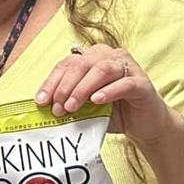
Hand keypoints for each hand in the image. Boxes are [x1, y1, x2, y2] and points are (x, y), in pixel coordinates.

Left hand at [37, 44, 178, 148]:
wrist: (143, 126)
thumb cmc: (112, 112)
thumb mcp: (85, 106)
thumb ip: (68, 100)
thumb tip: (43, 105)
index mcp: (94, 57)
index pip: (67, 64)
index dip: (52, 82)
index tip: (41, 101)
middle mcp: (111, 57)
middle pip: (81, 64)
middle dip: (65, 87)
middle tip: (57, 108)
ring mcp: (129, 68)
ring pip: (101, 70)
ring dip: (82, 89)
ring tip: (72, 107)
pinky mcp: (143, 83)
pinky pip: (124, 83)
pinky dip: (108, 91)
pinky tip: (96, 101)